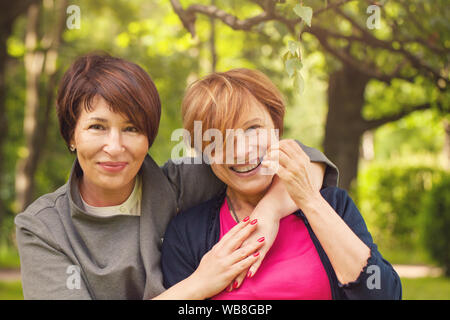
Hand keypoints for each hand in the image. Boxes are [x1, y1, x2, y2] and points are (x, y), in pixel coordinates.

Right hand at [188, 217, 263, 298]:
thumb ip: (218, 250)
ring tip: (262, 239)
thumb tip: (224, 243)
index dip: (239, 226)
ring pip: (242, 251)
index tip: (247, 218)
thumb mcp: (210, 256)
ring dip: (253, 245)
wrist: (197, 285)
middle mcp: (221, 254)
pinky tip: (258, 255)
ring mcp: (225, 263)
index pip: (230, 234)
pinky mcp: (229, 273)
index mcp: (217, 248)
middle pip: (237, 239)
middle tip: (256, 221)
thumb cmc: (204, 272)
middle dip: (247, 230)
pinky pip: (242, 265)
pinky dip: (251, 260)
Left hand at [227, 176, 294, 290]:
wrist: (267, 211)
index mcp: (237, 240)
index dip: (223, 269)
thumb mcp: (246, 233)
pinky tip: (250, 275)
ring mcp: (252, 245)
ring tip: (235, 286)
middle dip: (229, 275)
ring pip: (244, 262)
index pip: (228, 258)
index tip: (217, 279)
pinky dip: (253, 267)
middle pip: (233, 262)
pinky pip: (257, 258)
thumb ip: (240, 241)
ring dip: (239, 275)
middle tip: (224, 287)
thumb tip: (235, 248)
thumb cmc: (258, 221)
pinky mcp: (262, 246)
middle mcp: (242, 244)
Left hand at [262, 139, 320, 209]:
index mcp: (304, 158)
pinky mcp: (288, 178)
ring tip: (266, 159)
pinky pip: (275, 166)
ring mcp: (294, 169)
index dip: (280, 143)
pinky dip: (268, 163)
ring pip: (278, 154)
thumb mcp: (305, 168)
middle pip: (283, 146)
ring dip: (269, 155)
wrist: (310, 198)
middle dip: (273, 147)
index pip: (291, 142)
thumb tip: (286, 152)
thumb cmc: (305, 184)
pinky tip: (265, 164)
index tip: (274, 148)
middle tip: (268, 153)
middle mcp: (300, 161)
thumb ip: (298, 159)